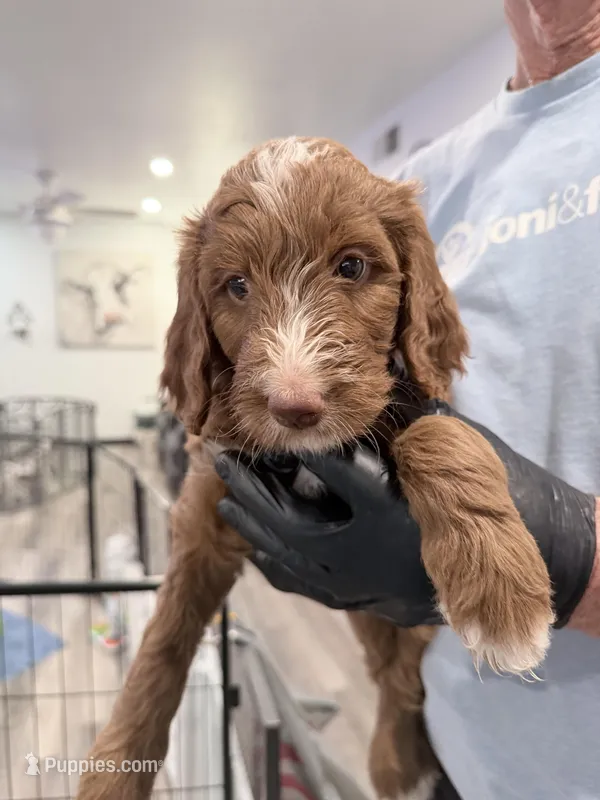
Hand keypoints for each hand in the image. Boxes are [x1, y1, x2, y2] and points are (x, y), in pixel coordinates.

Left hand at [215, 401, 596, 628]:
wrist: (499, 570)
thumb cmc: (474, 501)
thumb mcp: (444, 453)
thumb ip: (406, 423)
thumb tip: (373, 379)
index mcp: (385, 506)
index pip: (330, 469)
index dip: (294, 444)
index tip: (263, 425)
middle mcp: (361, 547)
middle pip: (287, 513)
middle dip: (251, 483)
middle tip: (219, 459)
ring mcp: (354, 580)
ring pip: (284, 552)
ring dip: (252, 521)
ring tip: (227, 497)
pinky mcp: (353, 599)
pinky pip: (298, 582)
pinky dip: (272, 561)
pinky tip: (256, 545)